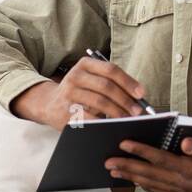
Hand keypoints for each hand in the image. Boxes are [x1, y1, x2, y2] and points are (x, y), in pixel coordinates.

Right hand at [11, 57, 146, 130]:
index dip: (128, 82)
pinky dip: (103, 122)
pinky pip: (89, 117)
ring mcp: (69, 93)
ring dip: (117, 112)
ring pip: (99, 102)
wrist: (50, 104)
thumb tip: (138, 98)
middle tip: (138, 111)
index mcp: (85, 64)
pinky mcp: (65, 111)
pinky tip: (113, 126)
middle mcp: (75, 75)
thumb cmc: (80, 92)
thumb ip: (112, 84)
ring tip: (129, 120)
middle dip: (125, 99)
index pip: (110, 69)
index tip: (141, 93)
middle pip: (106, 86)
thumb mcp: (92, 81)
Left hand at [105, 138, 191, 191]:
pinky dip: (143, 185)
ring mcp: (179, 190)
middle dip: (126, 166)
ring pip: (149, 183)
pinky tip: (136, 182)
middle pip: (148, 173)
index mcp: (189, 170)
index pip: (159, 158)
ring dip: (130, 177)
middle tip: (107, 162)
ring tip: (114, 171)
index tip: (124, 143)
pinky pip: (157, 190)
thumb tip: (184, 141)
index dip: (140, 150)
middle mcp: (180, 182)